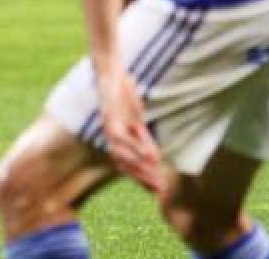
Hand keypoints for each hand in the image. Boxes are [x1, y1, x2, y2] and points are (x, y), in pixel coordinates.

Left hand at [96, 66, 162, 194]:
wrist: (110, 76)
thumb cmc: (123, 99)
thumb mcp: (136, 122)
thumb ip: (142, 140)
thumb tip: (154, 159)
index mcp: (114, 140)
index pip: (126, 166)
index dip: (140, 180)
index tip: (155, 193)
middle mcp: (109, 138)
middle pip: (124, 165)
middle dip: (142, 178)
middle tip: (159, 190)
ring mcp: (109, 129)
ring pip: (123, 155)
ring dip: (140, 167)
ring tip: (157, 177)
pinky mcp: (111, 120)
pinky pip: (124, 138)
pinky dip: (137, 148)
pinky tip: (150, 156)